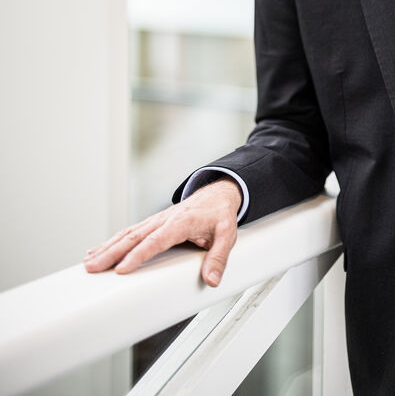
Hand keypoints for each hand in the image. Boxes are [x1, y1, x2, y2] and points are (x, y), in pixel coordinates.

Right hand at [83, 179, 241, 285]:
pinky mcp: (153, 223)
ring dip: (107, 247)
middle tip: (92, 268)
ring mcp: (156, 220)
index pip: (155, 241)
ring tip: (88, 262)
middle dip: (111, 253)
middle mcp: (164, 219)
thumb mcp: (227, 234)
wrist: (218, 193)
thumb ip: (219, 257)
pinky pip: (129, 232)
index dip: (138, 255)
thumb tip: (211, 279)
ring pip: (127, 234)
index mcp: (180, 222)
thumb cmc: (220, 214)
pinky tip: (98, 250)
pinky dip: (112, 241)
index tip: (122, 270)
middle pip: (133, 237)